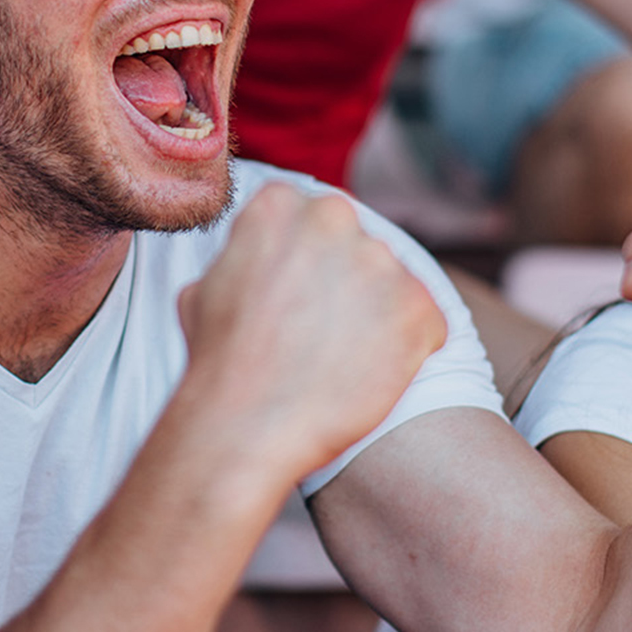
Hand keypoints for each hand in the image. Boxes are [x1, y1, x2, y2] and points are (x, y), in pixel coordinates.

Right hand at [173, 184, 446, 484]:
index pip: (309, 217)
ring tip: (340, 360)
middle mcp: (335, 218)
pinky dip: (409, 350)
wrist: (247, 426)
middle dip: (344, 281)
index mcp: (279, 204)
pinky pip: (427, 323)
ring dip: (376, 315)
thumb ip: (244, 255)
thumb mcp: (204, 286)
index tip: (294, 296)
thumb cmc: (219, 363)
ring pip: (391, 284)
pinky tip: (371, 376)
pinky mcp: (418, 308)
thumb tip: (255, 256)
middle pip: (354, 244)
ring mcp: (381, 262)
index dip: (303, 262)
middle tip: (319, 330)